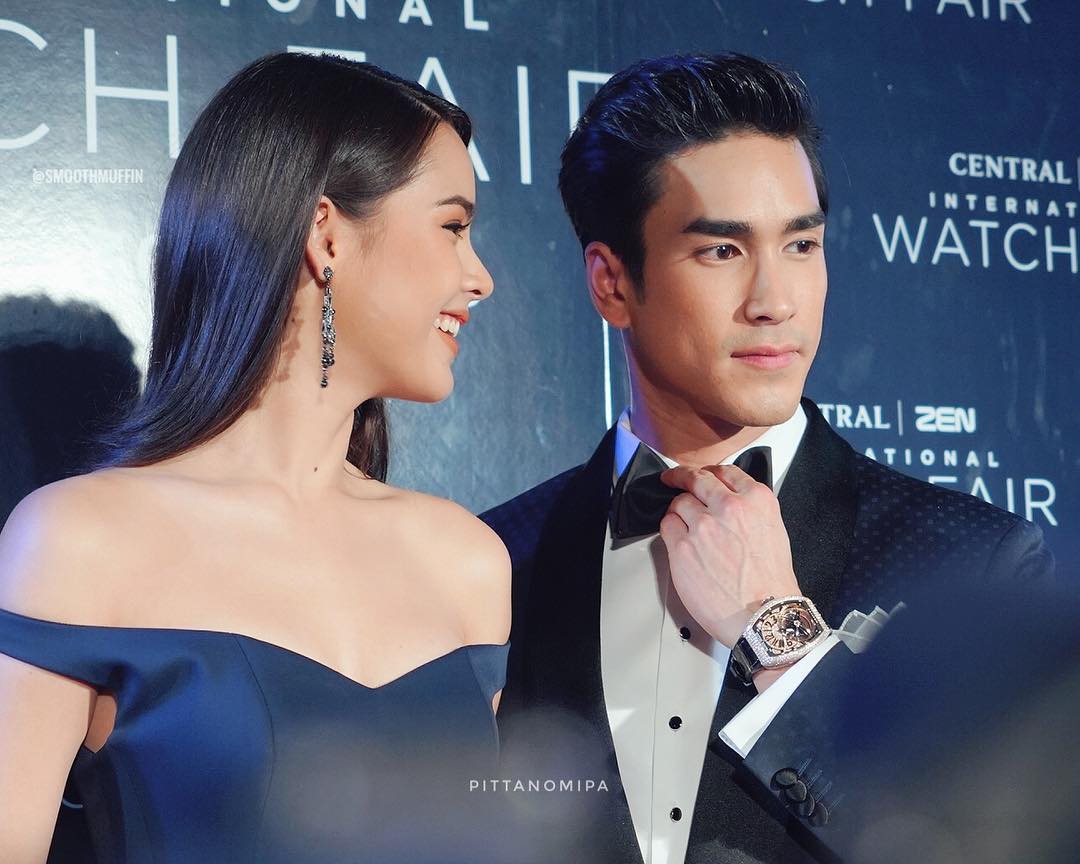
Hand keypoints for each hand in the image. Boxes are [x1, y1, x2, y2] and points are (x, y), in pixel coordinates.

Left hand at [658, 464, 799, 648]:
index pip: (725, 472)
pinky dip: (670, 530)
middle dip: (681, 476)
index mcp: (756, 500)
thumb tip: (728, 503)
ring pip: (679, 503)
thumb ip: (750, 511)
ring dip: (679, 512)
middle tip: (673, 478)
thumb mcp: (774, 531)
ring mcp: (703, 526)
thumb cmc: (771, 583)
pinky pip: (667, 526)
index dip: (707, 472)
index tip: (699, 473)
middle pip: (696, 479)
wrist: (765, 616)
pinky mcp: (683, 547)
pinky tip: (679, 541)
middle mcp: (729, 507)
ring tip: (685, 527)